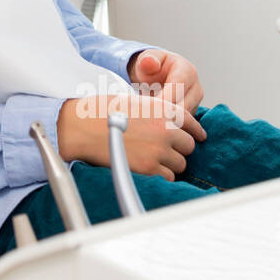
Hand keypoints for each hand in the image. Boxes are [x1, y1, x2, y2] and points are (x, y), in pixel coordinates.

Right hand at [56, 91, 198, 180]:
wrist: (81, 127)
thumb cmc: (101, 112)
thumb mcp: (135, 102)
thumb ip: (157, 112)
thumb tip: (170, 125)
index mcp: (162, 109)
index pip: (191, 122)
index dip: (196, 130)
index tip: (198, 136)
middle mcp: (165, 130)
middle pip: (188, 145)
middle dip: (179, 148)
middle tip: (165, 149)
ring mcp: (158, 151)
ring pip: (180, 163)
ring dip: (170, 163)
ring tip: (152, 159)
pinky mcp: (149, 169)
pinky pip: (167, 177)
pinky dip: (160, 175)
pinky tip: (147, 168)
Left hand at [128, 49, 204, 134]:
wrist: (156, 76)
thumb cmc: (151, 67)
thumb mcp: (147, 59)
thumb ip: (147, 60)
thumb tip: (149, 62)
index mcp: (187, 71)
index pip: (178, 88)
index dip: (162, 99)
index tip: (147, 107)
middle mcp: (196, 88)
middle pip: (183, 107)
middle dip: (164, 114)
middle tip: (145, 119)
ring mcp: (195, 104)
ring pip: (184, 120)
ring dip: (166, 122)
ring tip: (148, 123)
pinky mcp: (192, 116)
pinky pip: (182, 126)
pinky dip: (168, 127)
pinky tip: (154, 129)